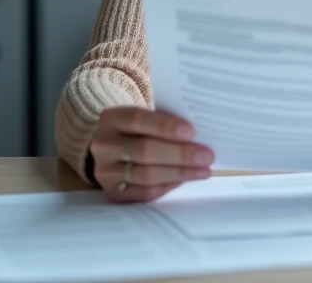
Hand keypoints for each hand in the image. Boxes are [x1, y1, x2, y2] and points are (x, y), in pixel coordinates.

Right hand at [88, 106, 213, 202]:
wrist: (111, 151)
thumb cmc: (138, 130)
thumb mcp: (144, 118)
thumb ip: (164, 122)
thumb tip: (198, 136)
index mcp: (111, 119)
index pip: (137, 119)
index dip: (164, 126)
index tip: (191, 132)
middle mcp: (104, 145)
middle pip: (144, 150)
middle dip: (180, 154)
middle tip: (207, 156)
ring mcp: (106, 172)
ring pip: (146, 175)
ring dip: (180, 173)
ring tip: (203, 170)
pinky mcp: (113, 193)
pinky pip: (145, 193)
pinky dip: (169, 186)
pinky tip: (185, 179)